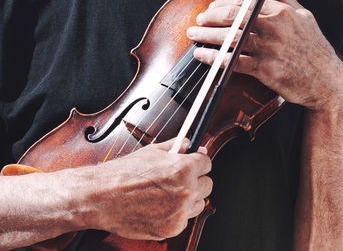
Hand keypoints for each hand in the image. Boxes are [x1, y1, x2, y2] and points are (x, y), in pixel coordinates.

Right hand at [88, 138, 211, 239]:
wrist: (103, 197)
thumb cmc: (124, 173)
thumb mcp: (152, 151)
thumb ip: (177, 145)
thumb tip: (191, 145)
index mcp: (183, 168)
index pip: (207, 162)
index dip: (199, 161)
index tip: (194, 163)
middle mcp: (186, 191)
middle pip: (208, 184)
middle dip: (196, 179)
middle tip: (180, 178)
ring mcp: (180, 212)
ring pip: (199, 203)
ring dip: (190, 197)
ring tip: (169, 193)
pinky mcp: (172, 229)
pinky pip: (185, 219)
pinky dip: (177, 213)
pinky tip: (160, 206)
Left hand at [187, 0, 342, 110]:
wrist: (325, 81)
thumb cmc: (316, 51)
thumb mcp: (307, 18)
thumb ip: (289, 2)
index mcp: (282, 13)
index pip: (246, 1)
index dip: (224, 3)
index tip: (212, 7)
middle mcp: (273, 27)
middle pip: (233, 17)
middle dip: (211, 17)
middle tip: (198, 20)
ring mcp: (268, 48)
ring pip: (230, 37)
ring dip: (207, 35)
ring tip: (193, 35)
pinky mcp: (264, 69)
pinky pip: (232, 61)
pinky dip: (214, 58)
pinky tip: (203, 56)